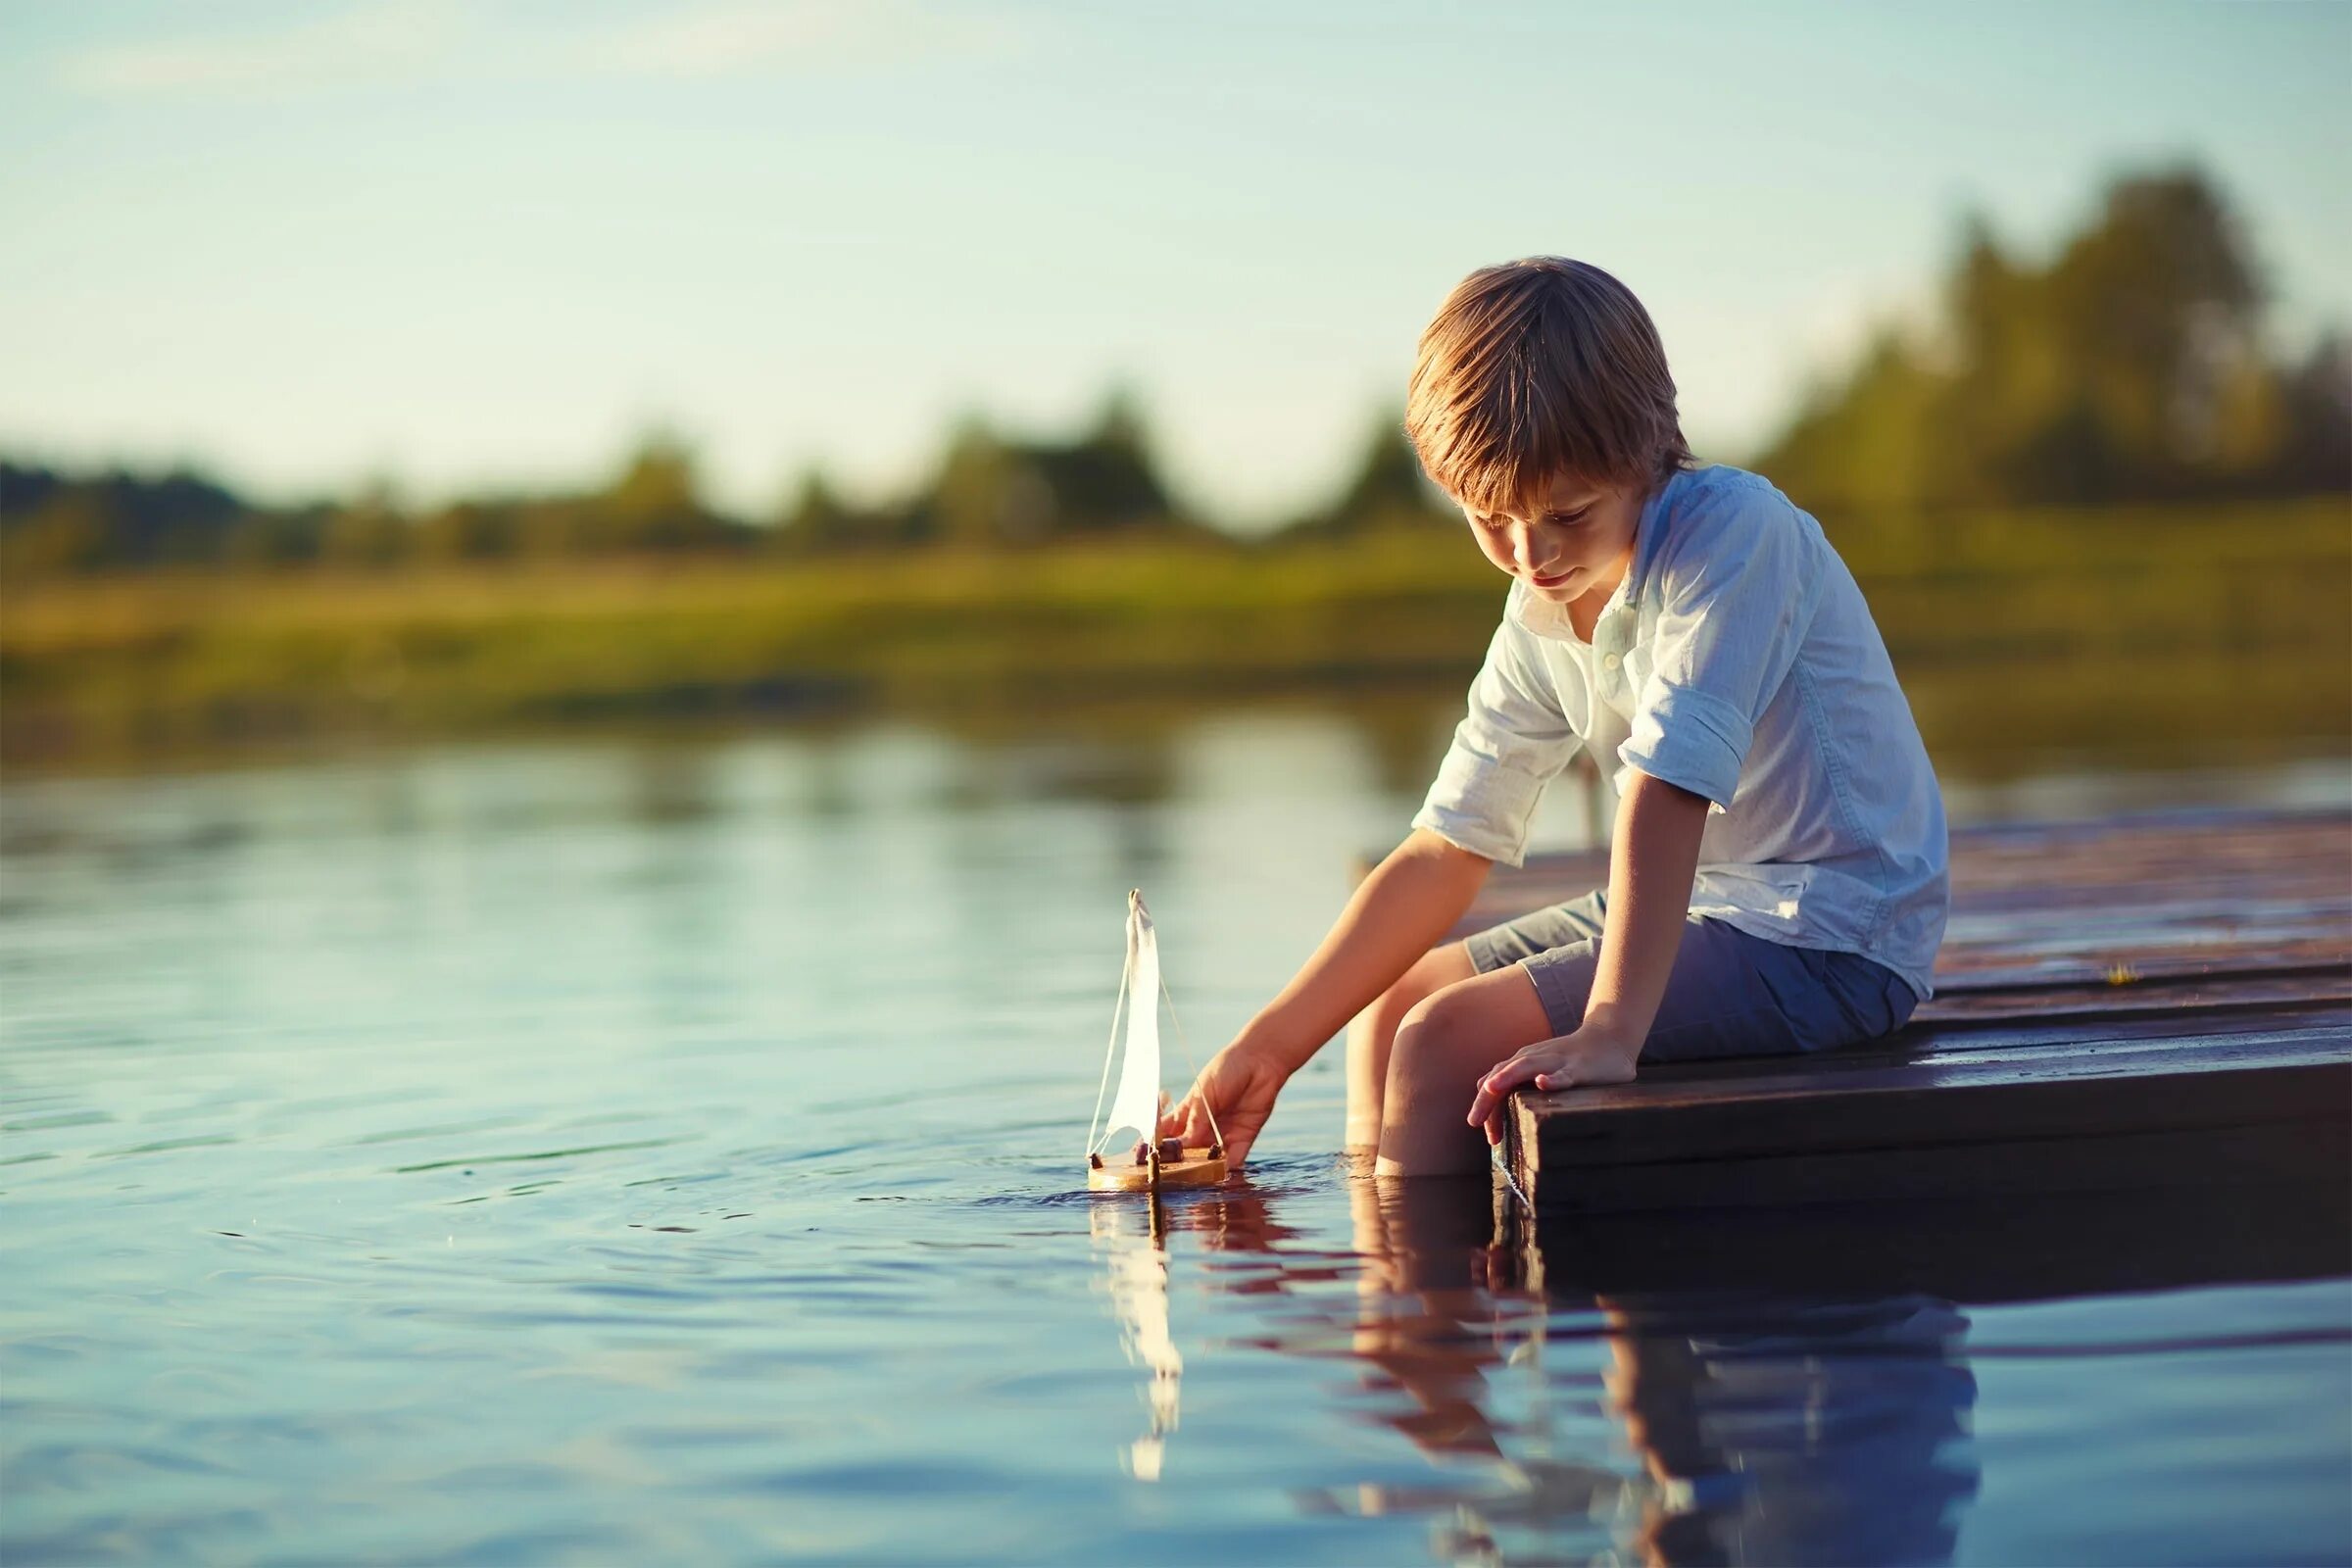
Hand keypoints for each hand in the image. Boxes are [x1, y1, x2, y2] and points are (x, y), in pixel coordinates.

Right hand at [1158, 1040, 1288, 1169]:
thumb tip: (1181, 1147)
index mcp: (1188, 1113)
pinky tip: (1221, 1175)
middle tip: (1174, 1175)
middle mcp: (1204, 1127)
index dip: (1159, 1147)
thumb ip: (1195, 1121)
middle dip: (1181, 1163)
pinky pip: (1235, 1159)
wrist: (1261, 1060)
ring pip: (1209, 1159)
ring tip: (1196, 1178)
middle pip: (1188, 1152)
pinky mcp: (1244, 1138)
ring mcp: (1223, 1134)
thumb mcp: (1205, 1094)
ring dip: (1203, 1169)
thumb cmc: (1227, 1069)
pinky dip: (1228, 1168)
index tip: (1151, 1159)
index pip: (1168, 1134)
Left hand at [1464, 1027, 1639, 1146]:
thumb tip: (1499, 1118)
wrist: (1610, 1040)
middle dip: (1485, 1099)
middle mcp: (1533, 1059)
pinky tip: (1543, 1083)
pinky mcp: (1579, 1067)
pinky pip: (1564, 1073)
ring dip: (1506, 1077)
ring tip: (1491, 1090)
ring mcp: (1555, 1061)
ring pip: (1525, 1067)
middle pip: (1501, 1076)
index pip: (1493, 1084)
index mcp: (1522, 1062)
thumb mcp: (1541, 1071)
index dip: (1485, 1108)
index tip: (1490, 1137)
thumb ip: (1521, 1088)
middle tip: (1475, 1124)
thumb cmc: (1572, 1061)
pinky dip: (1552, 1078)